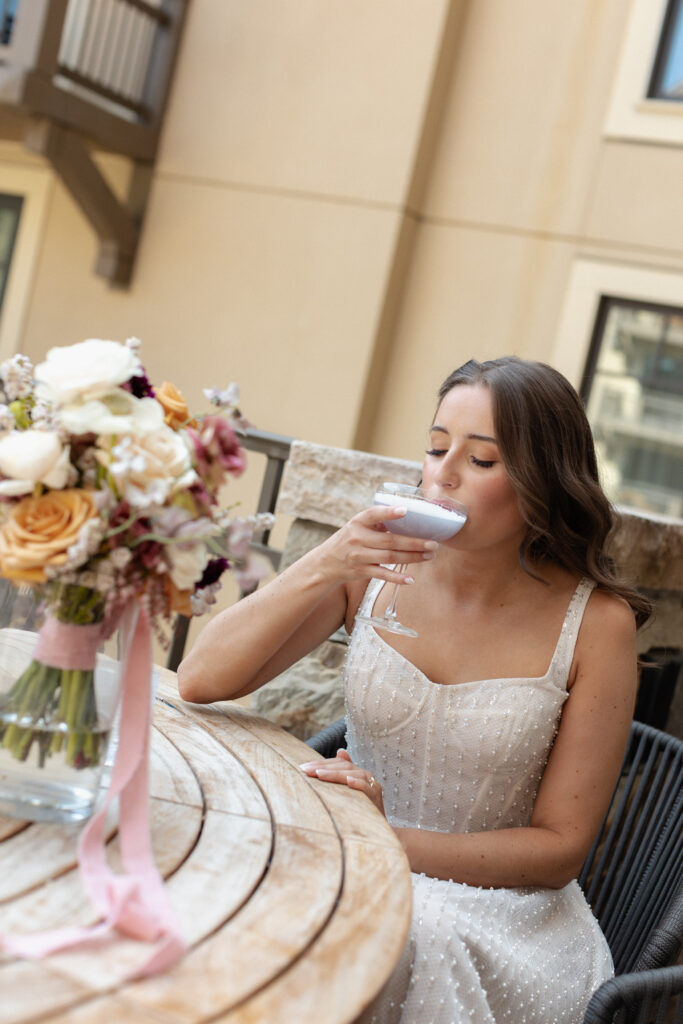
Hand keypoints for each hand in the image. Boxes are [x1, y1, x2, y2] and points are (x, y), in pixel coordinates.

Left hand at [299, 749, 384, 814]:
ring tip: (319, 774)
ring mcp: (372, 786)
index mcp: (358, 773)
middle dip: (324, 767)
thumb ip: (344, 773)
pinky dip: (357, 783)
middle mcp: (366, 776)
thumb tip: (340, 751)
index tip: (303, 767)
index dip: (322, 763)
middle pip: (345, 766)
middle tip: (306, 770)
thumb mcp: (349, 792)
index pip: (339, 763)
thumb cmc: (361, 810)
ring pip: (354, 774)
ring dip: (335, 773)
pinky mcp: (376, 798)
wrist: (378, 830)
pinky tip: (347, 781)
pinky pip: (366, 788)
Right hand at [314, 505, 436, 586]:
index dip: (389, 512)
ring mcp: (359, 556)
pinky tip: (411, 579)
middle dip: (414, 542)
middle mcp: (357, 538)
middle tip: (433, 543)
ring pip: (390, 557)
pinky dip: (397, 578)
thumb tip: (409, 518)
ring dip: (412, 557)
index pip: (373, 514)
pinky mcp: (360, 571)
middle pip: (390, 541)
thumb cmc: (348, 541)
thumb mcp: (357, 527)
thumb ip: (377, 523)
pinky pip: (382, 575)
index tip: (405, 510)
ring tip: (429, 556)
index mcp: (358, 522)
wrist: (325, 563)